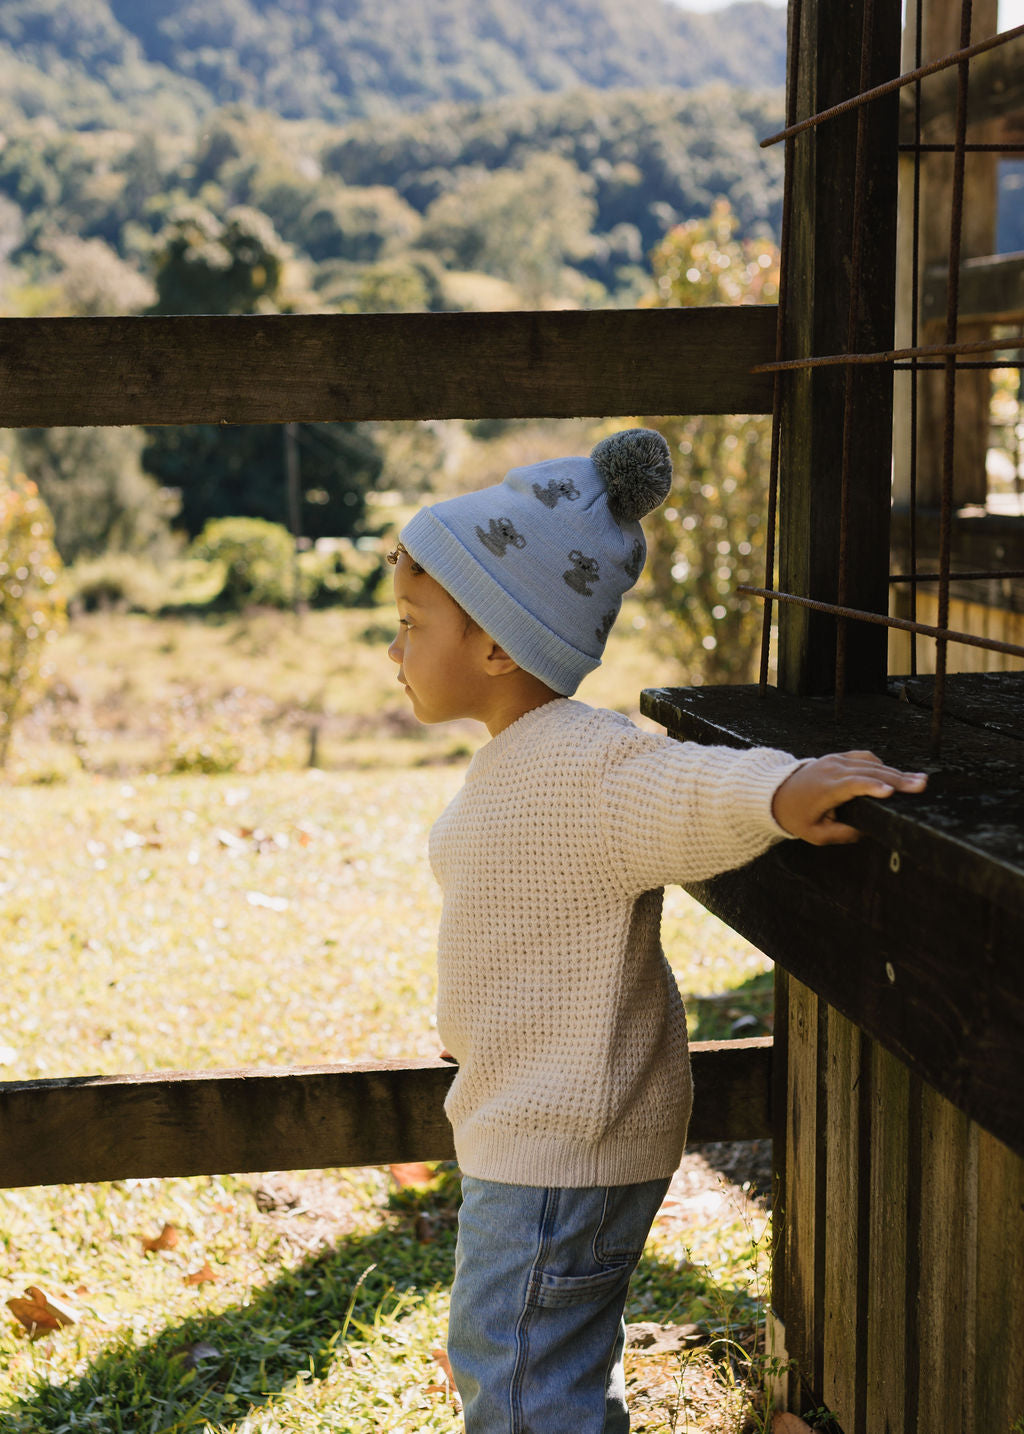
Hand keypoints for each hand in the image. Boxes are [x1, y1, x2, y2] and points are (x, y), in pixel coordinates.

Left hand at [771, 750, 927, 844]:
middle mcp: (831, 769)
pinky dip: (882, 765)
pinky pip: (864, 758)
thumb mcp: (815, 833)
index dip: (872, 787)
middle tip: (921, 785)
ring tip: (918, 781)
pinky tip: (898, 775)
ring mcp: (835, 760)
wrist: (777, 792)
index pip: (852, 785)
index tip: (891, 793)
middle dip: (896, 779)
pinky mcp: (839, 757)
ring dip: (895, 772)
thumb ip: (841, 834)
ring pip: (870, 763)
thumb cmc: (797, 815)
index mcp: (825, 788)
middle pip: (868, 772)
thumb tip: (865, 831)